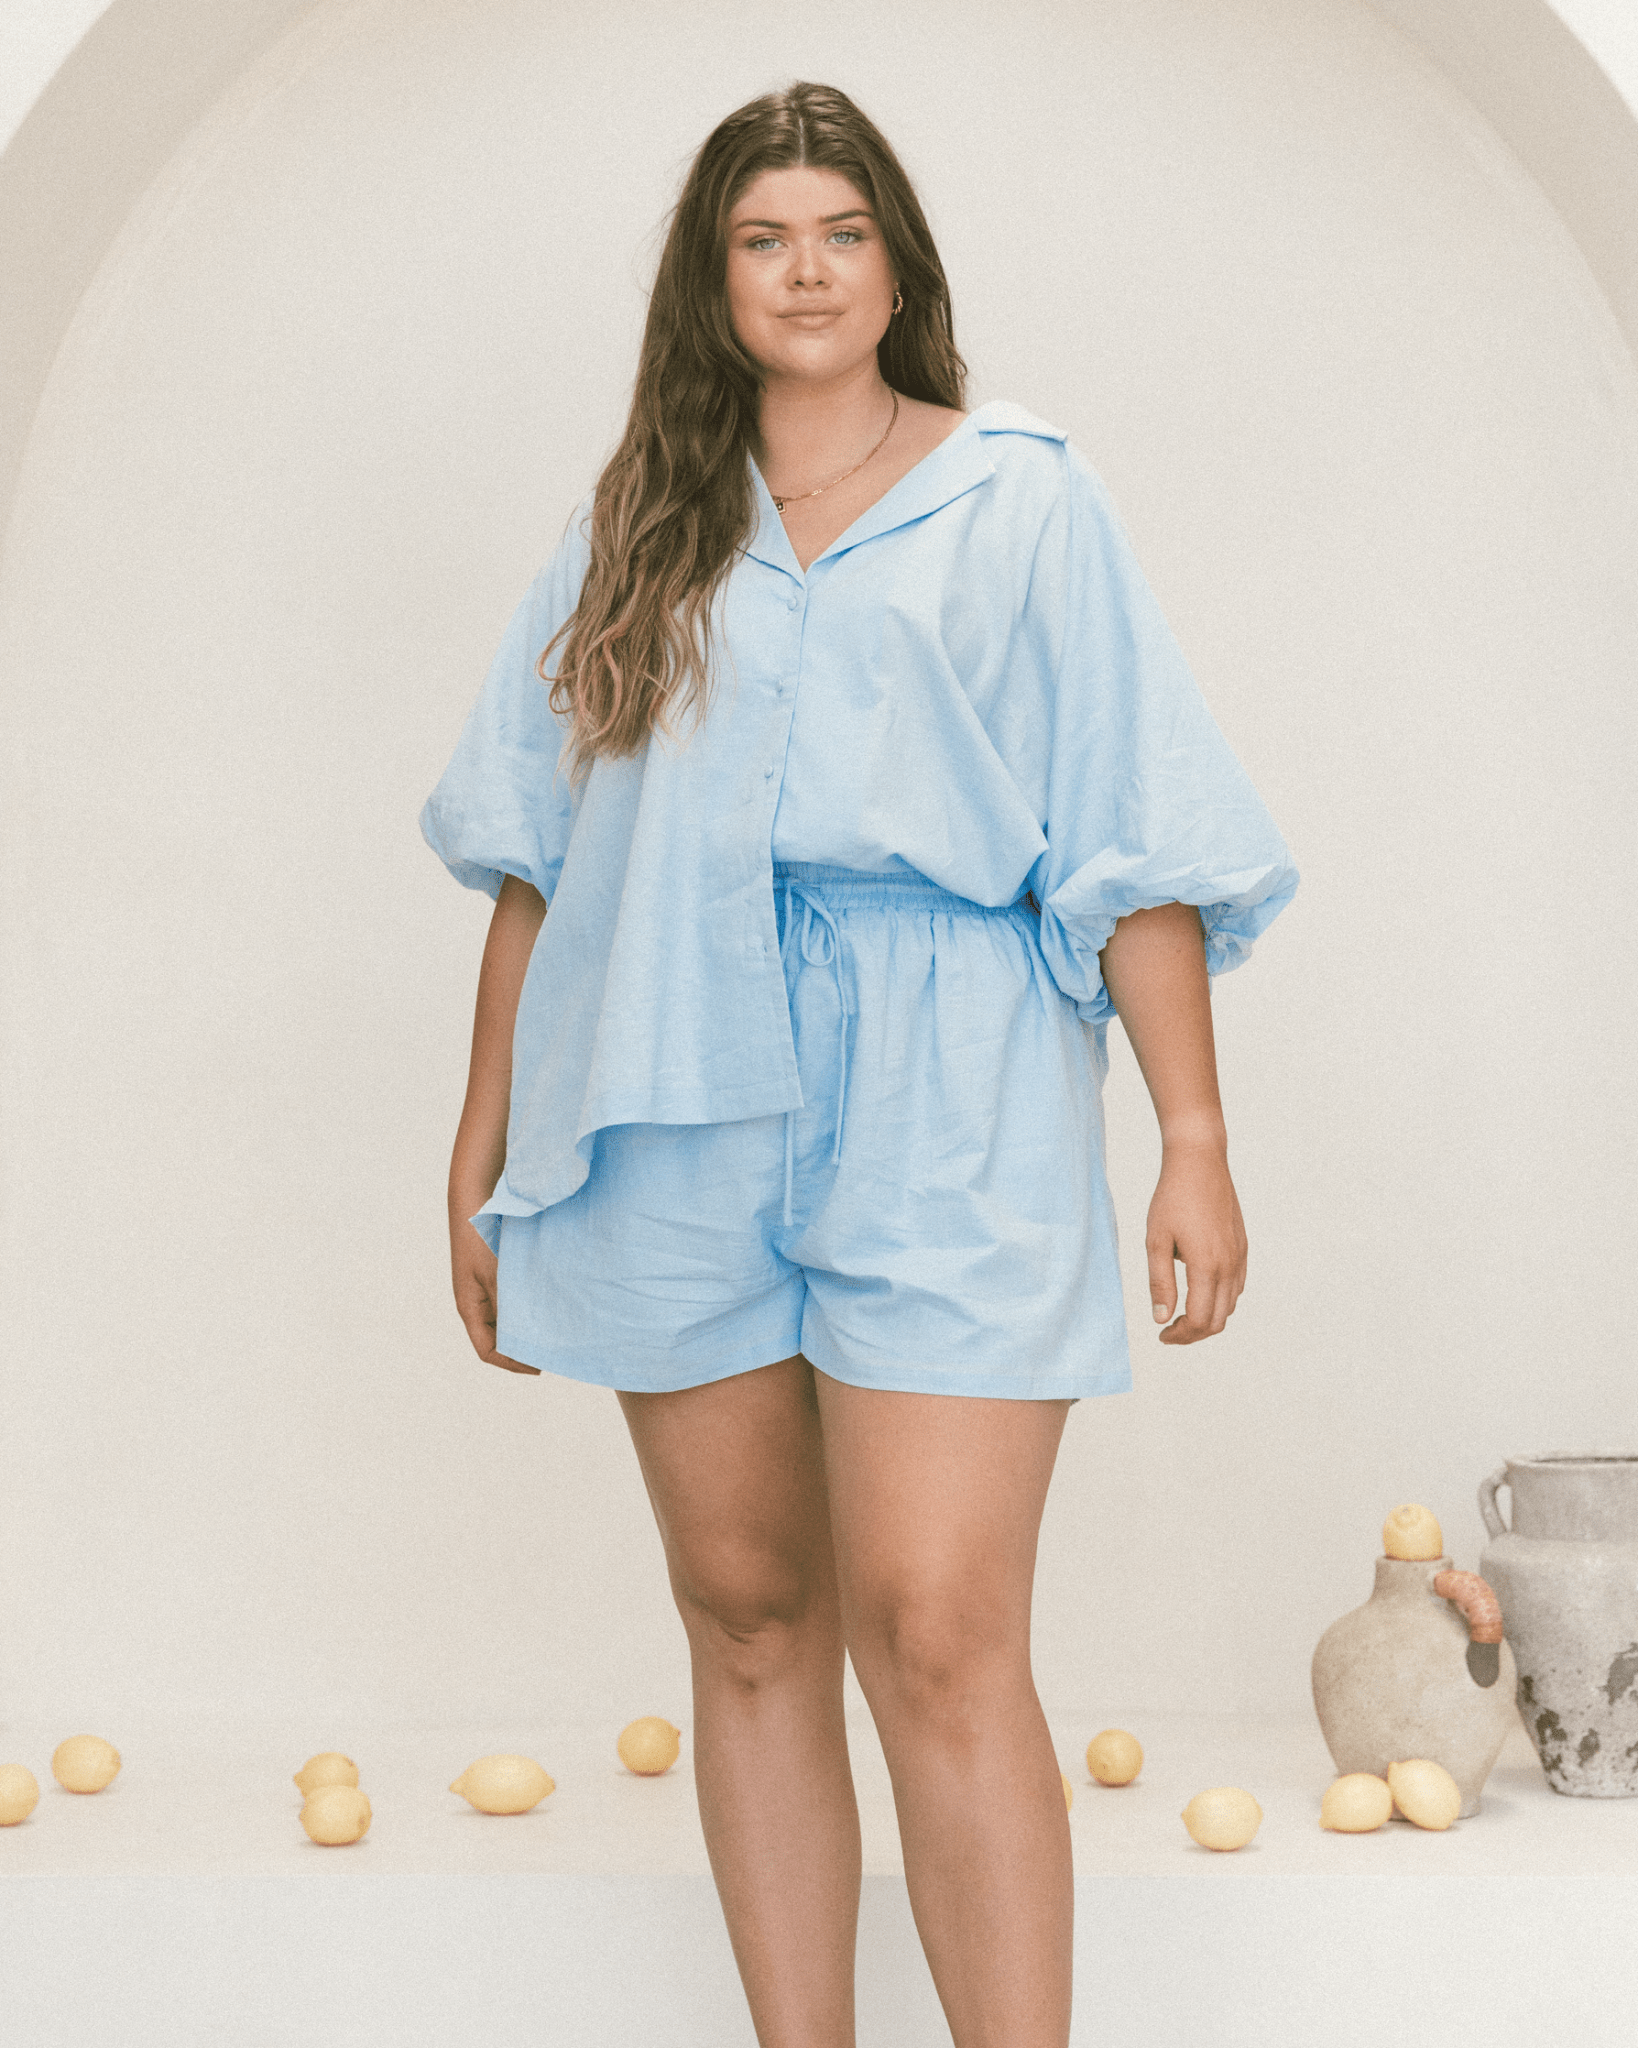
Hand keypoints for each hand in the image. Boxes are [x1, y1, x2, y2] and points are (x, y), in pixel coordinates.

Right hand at [451, 1215, 541, 1374]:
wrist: (475, 1197)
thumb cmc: (479, 1235)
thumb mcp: (496, 1273)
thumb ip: (510, 1303)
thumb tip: (527, 1332)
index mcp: (469, 1307)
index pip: (488, 1350)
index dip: (511, 1363)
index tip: (538, 1367)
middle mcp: (477, 1302)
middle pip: (498, 1338)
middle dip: (522, 1347)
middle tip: (551, 1351)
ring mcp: (487, 1287)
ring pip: (508, 1318)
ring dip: (527, 1325)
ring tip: (553, 1330)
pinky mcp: (499, 1273)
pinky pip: (514, 1298)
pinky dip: (529, 1305)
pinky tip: (548, 1301)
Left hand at [1145, 1140, 1246, 1344]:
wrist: (1199, 1162)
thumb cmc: (1172, 1198)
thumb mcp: (1155, 1240)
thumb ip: (1160, 1283)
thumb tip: (1162, 1319)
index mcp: (1207, 1266)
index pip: (1200, 1320)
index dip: (1181, 1336)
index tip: (1162, 1336)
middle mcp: (1229, 1265)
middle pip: (1219, 1319)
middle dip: (1194, 1333)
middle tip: (1170, 1331)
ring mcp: (1239, 1255)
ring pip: (1231, 1305)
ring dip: (1208, 1317)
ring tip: (1182, 1314)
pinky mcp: (1242, 1245)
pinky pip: (1237, 1285)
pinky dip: (1221, 1299)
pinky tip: (1200, 1291)